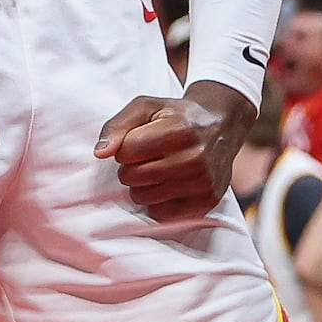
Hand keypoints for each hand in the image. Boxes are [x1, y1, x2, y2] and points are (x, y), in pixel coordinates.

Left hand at [96, 82, 251, 221]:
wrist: (220, 127)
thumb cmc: (175, 116)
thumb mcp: (146, 107)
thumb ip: (117, 126)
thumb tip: (100, 153)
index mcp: (178, 130)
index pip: (125, 152)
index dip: (126, 147)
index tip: (140, 141)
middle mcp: (193, 158)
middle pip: (132, 177)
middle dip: (132, 167)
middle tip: (148, 157)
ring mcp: (202, 183)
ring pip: (143, 198)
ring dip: (143, 186)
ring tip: (158, 169)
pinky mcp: (206, 202)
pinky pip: (161, 214)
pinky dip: (158, 201)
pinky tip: (170, 185)